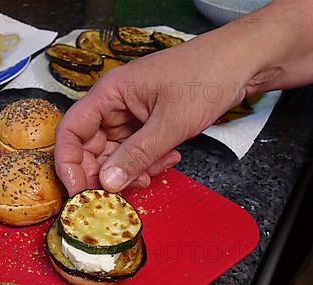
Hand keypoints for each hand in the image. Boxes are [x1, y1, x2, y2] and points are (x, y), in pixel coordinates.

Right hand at [54, 38, 251, 195]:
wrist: (244, 62)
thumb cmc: (206, 76)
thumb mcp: (171, 122)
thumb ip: (137, 155)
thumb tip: (107, 183)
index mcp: (109, 94)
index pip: (71, 131)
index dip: (69, 163)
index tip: (79, 191)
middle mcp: (114, 105)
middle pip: (90, 147)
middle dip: (105, 173)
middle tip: (121, 193)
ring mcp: (131, 114)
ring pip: (115, 154)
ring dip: (131, 170)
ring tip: (154, 173)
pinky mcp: (147, 123)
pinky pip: (136, 151)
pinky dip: (147, 162)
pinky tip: (168, 160)